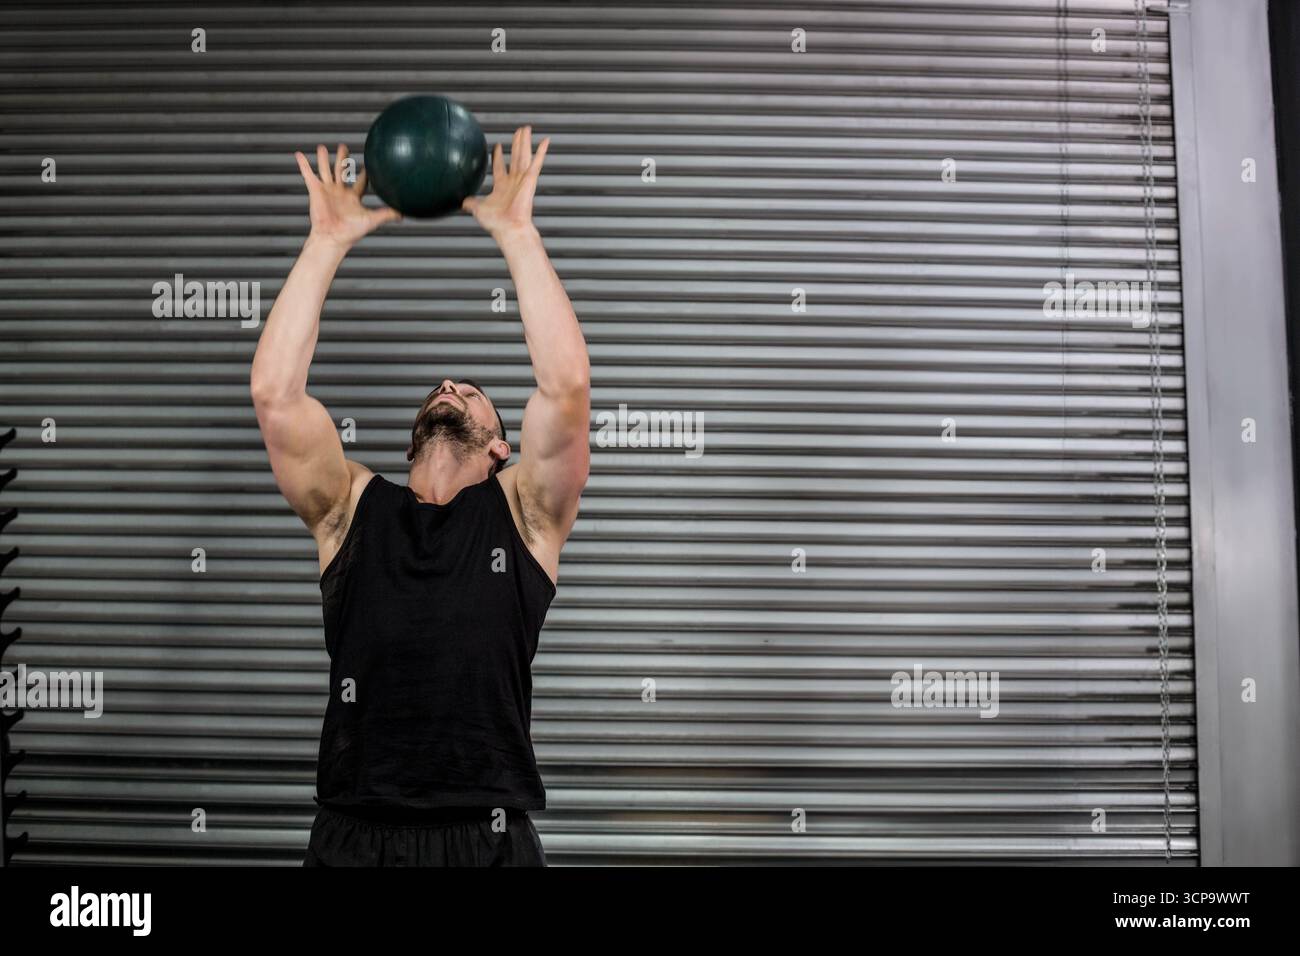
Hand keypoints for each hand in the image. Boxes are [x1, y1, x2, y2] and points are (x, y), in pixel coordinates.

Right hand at [294, 143, 400, 249]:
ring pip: (325, 170)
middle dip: (342, 159)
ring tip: (321, 147)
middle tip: (343, 146)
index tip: (368, 165)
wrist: (333, 237)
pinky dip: (303, 165)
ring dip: (323, 158)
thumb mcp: (372, 220)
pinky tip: (298, 154)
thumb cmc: (351, 232)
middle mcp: (339, 192)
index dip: (364, 174)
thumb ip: (387, 214)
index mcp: (352, 198)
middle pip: (341, 171)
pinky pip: (308, 175)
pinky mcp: (315, 191)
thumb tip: (405, 213)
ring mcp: (327, 191)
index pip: (359, 183)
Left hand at [461, 125, 548, 239]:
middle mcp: (514, 182)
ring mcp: (523, 180)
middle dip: (516, 144)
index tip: (498, 146)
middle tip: (518, 132)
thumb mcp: (478, 210)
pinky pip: (537, 163)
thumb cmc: (497, 224)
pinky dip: (542, 152)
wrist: (509, 229)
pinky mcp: (530, 180)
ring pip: (524, 155)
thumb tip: (462, 202)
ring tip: (526, 128)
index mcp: (502, 187)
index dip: (498, 157)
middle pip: (515, 157)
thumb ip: (472, 203)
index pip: (500, 167)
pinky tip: (546, 140)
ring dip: (525, 141)